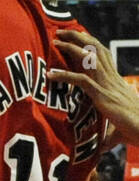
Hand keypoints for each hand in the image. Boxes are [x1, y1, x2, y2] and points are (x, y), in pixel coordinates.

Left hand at [49, 28, 138, 145]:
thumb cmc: (136, 131)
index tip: (77, 36)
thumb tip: (101, 149)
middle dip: (78, 37)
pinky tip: (51, 75)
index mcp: (116, 81)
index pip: (103, 55)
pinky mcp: (102, 95)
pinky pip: (80, 80)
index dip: (90, 43)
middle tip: (61, 31)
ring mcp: (107, 85)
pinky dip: (64, 75)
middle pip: (95, 49)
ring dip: (70, 48)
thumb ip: (108, 136)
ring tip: (55, 41)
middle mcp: (112, 79)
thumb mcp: (119, 130)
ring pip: (88, 58)